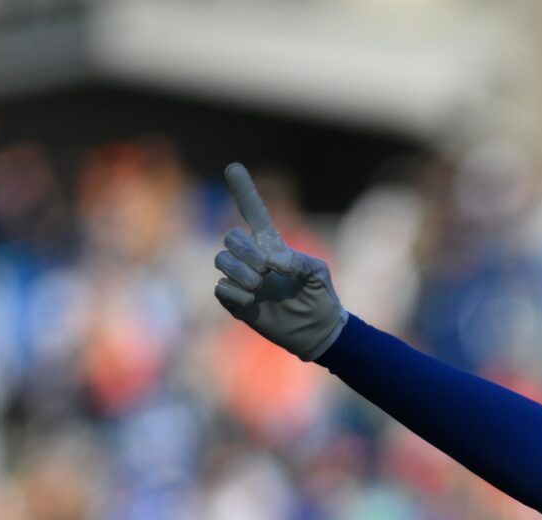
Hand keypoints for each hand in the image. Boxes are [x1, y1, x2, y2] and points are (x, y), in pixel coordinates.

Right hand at [212, 163, 347, 360]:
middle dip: (246, 251)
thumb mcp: (318, 273)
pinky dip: (236, 294)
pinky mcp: (236, 302)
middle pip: (230, 238)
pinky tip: (253, 303)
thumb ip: (299, 261)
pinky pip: (221, 289)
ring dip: (241, 272)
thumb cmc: (321, 298)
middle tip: (265, 270)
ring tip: (260, 286)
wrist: (319, 331)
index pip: (253, 214)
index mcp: (272, 246)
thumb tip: (271, 260)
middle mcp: (253, 260)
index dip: (243, 191)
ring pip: (221, 261)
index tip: (233, 166)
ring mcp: (242, 280)